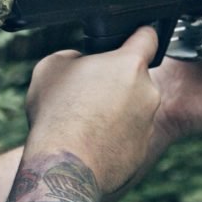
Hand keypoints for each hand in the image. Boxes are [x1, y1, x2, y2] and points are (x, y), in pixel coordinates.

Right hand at [24, 27, 161, 194]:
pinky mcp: (142, 151)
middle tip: (87, 94)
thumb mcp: (53, 66)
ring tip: (83, 123)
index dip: (139, 35)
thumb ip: (76, 57)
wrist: (63, 167)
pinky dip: (113, 137)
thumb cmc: (57, 113)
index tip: (133, 38)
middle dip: (115, 82)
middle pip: (135, 77)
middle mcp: (148, 92)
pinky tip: (89, 143)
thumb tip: (82, 64)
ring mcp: (148, 124)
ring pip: (133, 108)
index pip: (149, 37)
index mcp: (129, 64)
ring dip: (115, 111)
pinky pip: (128, 136)